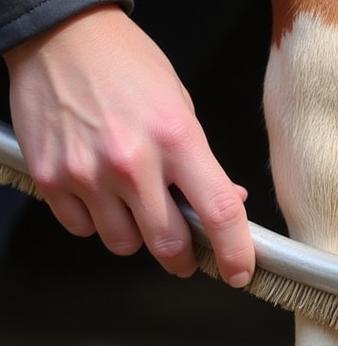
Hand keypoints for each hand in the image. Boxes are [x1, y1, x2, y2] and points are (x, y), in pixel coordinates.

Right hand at [4, 5, 253, 284]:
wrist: (58, 32)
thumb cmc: (125, 67)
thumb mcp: (180, 108)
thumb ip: (203, 163)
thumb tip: (229, 203)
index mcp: (176, 139)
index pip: (219, 213)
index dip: (234, 253)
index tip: (238, 272)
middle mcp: (132, 161)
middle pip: (169, 245)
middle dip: (182, 258)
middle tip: (183, 251)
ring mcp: (88, 172)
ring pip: (124, 244)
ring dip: (134, 236)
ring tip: (130, 204)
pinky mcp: (50, 177)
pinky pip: (82, 229)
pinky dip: (93, 221)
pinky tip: (96, 192)